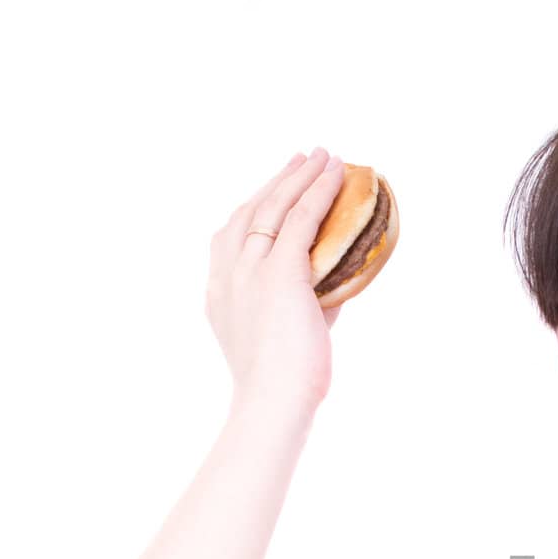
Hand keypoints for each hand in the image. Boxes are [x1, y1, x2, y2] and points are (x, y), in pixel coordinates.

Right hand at [206, 148, 347, 414]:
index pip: (234, 235)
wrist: (273, 403)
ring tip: (323, 156)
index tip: (275, 189)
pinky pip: (302, 219)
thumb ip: (306, 306)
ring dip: (302, 176)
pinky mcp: (279, 273)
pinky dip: (320, 191)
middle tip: (302, 158)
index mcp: (219, 292)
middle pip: (253, 210)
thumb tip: (335, 286)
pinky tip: (338, 174)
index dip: (255, 207)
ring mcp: (250, 270)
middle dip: (279, 180)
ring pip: (276, 206)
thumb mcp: (288, 336)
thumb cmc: (283, 386)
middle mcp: (228, 274)